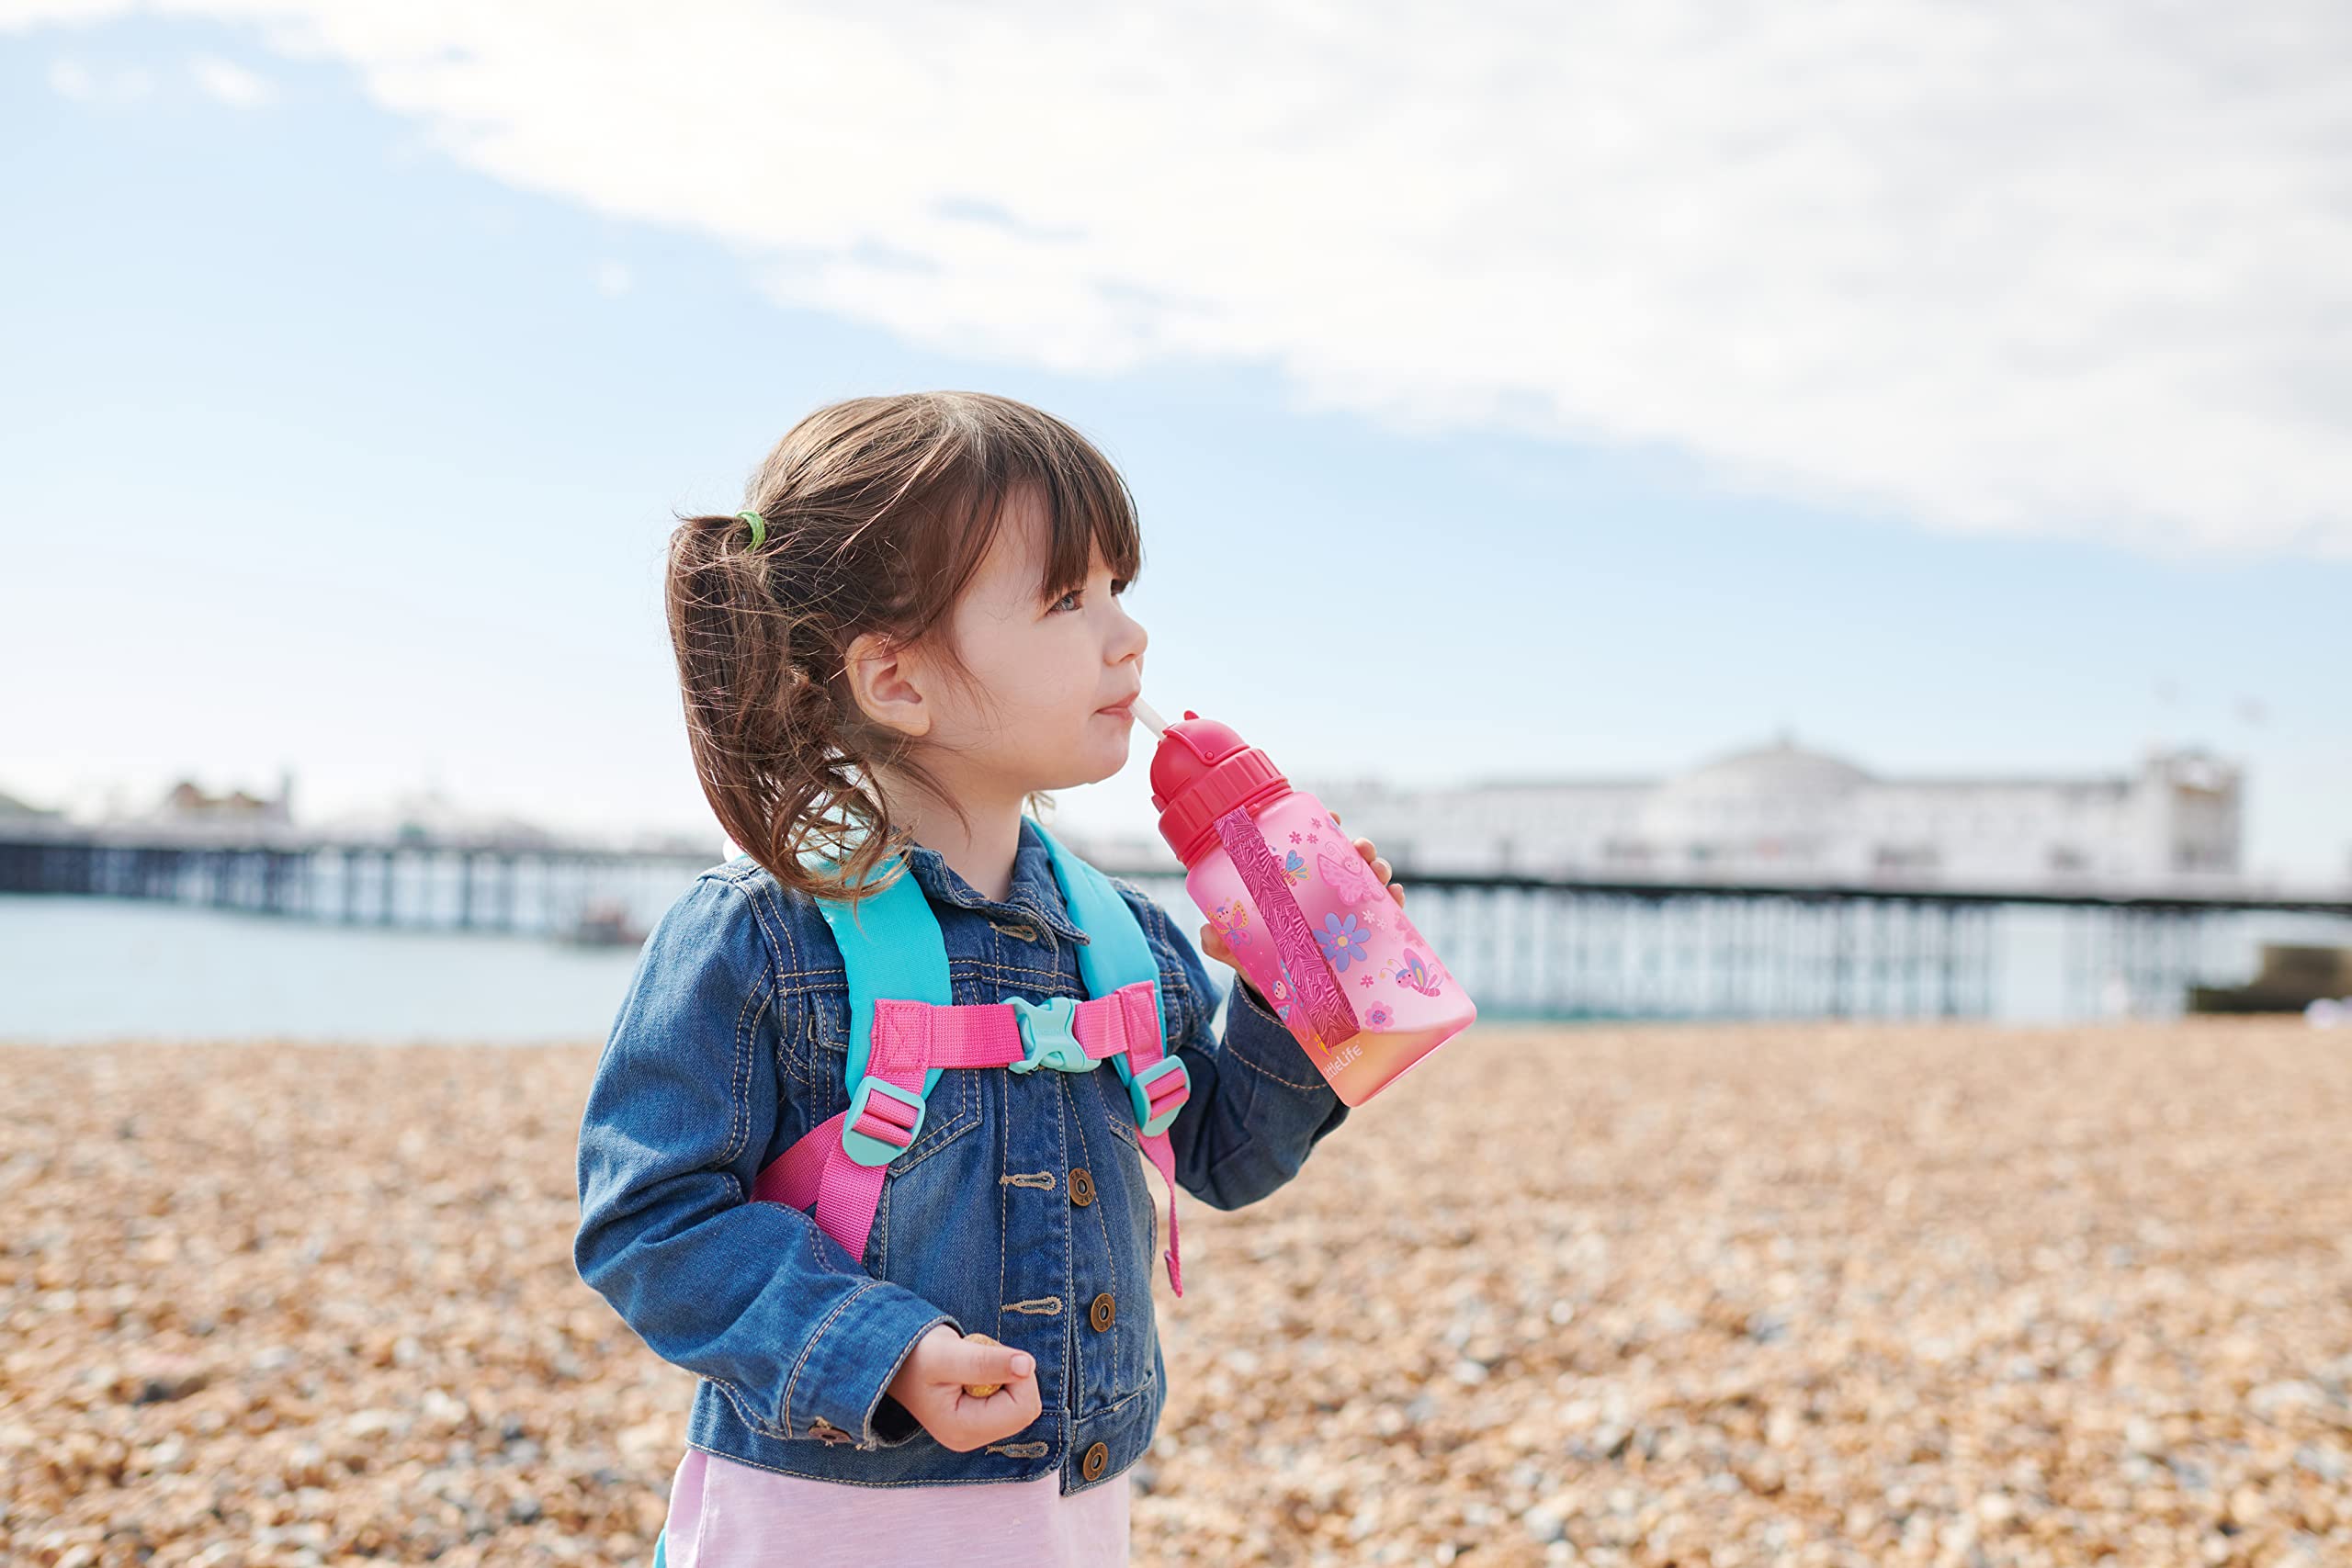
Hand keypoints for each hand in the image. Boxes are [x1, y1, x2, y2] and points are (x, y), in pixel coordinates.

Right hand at [886, 1324, 1040, 1453]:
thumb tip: (1028, 1365)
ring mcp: (975, 1431)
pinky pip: (1010, 1398)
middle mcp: (971, 1438)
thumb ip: (986, 1362)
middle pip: (1025, 1408)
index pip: (1023, 1408)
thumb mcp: (948, 1354)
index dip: (1017, 1375)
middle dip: (1011, 1374)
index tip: (986, 1354)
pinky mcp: (978, 1420)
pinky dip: (1000, 1376)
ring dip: (1005, 1373)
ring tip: (971, 1363)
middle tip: (977, 1357)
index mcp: (964, 1430)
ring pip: (1020, 1401)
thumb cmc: (915, 1354)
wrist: (894, 1356)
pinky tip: (973, 1370)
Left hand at [1198, 813, 1403, 986]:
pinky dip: (1394, 902)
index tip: (1333, 817)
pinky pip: (1386, 914)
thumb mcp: (1243, 951)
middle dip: (1359, 847)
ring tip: (1379, 873)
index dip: (1324, 825)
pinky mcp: (1366, 935)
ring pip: (1369, 881)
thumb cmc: (1260, 961)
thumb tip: (1208, 933)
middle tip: (1361, 848)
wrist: (1282, 998)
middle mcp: (1324, 892)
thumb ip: (1225, 943)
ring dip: (1378, 869)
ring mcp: (1348, 912)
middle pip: (1346, 859)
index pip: (1312, 845)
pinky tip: (1396, 898)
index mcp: (1296, 884)